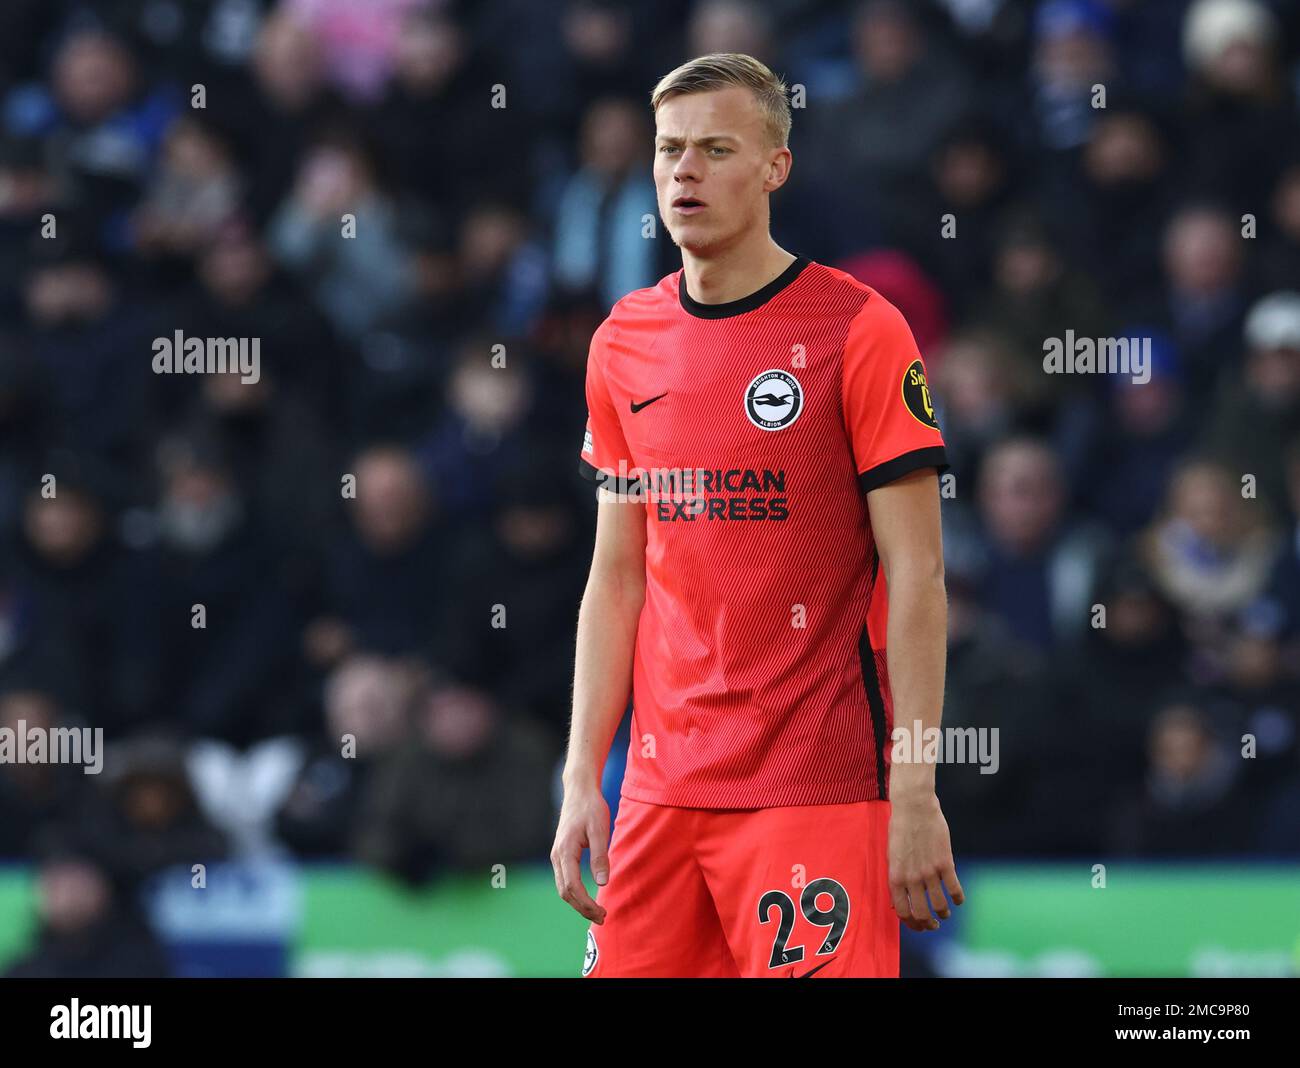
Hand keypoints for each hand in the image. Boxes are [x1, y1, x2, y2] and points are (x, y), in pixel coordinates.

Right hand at [550, 780, 610, 923]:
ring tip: (597, 911)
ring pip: (563, 887)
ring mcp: (557, 856)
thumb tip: (601, 883)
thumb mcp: (600, 830)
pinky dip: (575, 893)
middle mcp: (557, 856)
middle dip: (582, 908)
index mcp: (565, 851)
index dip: (586, 903)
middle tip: (603, 917)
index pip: (572, 886)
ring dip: (578, 902)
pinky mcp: (561, 854)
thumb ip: (600, 857)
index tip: (602, 911)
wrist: (579, 791)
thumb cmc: (591, 808)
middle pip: (565, 892)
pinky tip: (588, 897)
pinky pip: (565, 880)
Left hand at [887, 790, 963, 931]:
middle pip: (921, 913)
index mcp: (896, 876)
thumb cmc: (900, 829)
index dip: (911, 923)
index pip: (902, 911)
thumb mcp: (891, 855)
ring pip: (939, 905)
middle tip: (933, 924)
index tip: (917, 925)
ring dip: (944, 913)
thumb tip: (898, 901)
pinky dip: (958, 898)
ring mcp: (929, 871)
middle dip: (928, 924)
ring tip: (945, 913)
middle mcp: (912, 878)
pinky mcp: (945, 863)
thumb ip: (896, 878)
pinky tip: (958, 899)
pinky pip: (954, 889)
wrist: (914, 807)